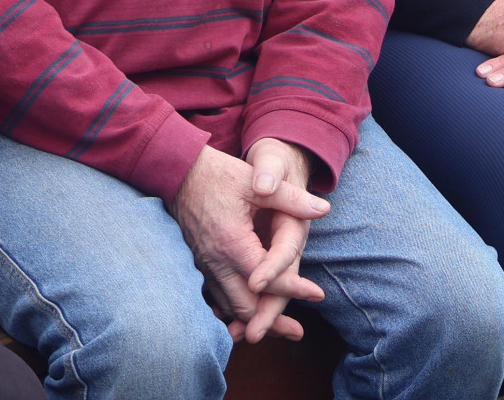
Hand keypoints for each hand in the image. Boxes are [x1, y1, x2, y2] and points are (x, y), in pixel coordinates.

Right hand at [173, 144, 328, 343]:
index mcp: (233, 242)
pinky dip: (232, 311)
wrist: (179, 171)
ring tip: (276, 331)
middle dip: (271, 322)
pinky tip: (246, 317)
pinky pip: (215, 298)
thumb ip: (291, 198)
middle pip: (245, 305)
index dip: (294, 289)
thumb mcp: (256, 184)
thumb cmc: (219, 175)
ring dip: (251, 320)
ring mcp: (204, 264)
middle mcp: (216, 260)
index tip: (318, 295)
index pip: (267, 279)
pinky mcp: (199, 264)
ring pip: (229, 306)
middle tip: (297, 332)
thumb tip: (324, 208)